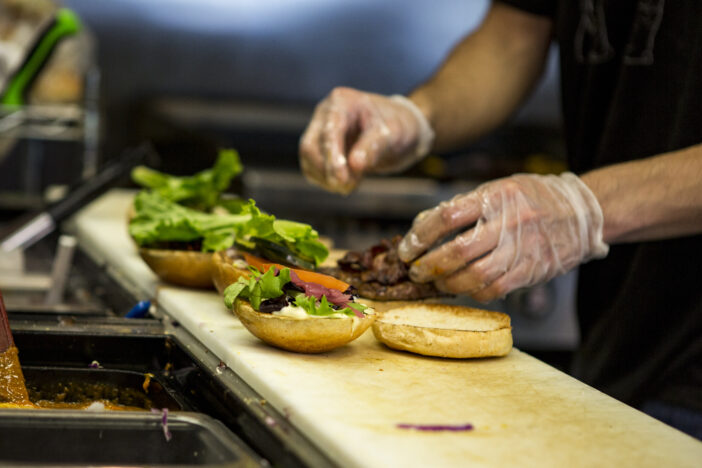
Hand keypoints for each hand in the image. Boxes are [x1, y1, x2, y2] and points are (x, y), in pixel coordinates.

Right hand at [299, 87, 433, 193]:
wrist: (396, 132)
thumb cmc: (396, 127)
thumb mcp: (393, 134)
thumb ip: (373, 147)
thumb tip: (354, 164)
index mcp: (341, 102)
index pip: (329, 131)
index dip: (332, 158)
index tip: (341, 180)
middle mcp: (324, 114)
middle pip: (310, 146)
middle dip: (328, 170)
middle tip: (349, 187)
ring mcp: (318, 131)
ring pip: (308, 160)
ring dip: (327, 178)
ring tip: (353, 184)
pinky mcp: (318, 150)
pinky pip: (312, 169)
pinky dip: (327, 181)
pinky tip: (348, 183)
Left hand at [398, 172, 608, 301]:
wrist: (583, 211)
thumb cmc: (532, 198)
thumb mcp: (497, 189)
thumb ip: (462, 206)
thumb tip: (423, 227)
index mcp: (495, 196)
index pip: (446, 217)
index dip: (420, 236)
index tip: (407, 248)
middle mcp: (509, 222)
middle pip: (457, 251)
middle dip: (429, 265)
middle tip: (415, 271)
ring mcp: (522, 248)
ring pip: (475, 276)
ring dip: (447, 284)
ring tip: (436, 282)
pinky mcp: (532, 271)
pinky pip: (494, 289)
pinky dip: (473, 292)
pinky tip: (464, 288)